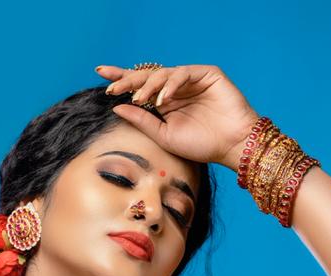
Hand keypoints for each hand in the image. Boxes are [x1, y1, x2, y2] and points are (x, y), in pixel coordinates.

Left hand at [95, 64, 260, 171]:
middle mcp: (175, 89)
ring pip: (163, 73)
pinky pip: (183, 73)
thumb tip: (117, 107)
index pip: (139, 86)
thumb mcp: (163, 135)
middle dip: (128, 80)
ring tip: (140, 99)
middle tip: (112, 89)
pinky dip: (171, 84)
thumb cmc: (200, 145)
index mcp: (164, 102)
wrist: (230, 147)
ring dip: (148, 85)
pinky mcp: (208, 74)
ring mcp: (191, 80)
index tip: (101, 76)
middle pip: (147, 76)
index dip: (121, 79)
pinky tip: (163, 98)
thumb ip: (141, 121)